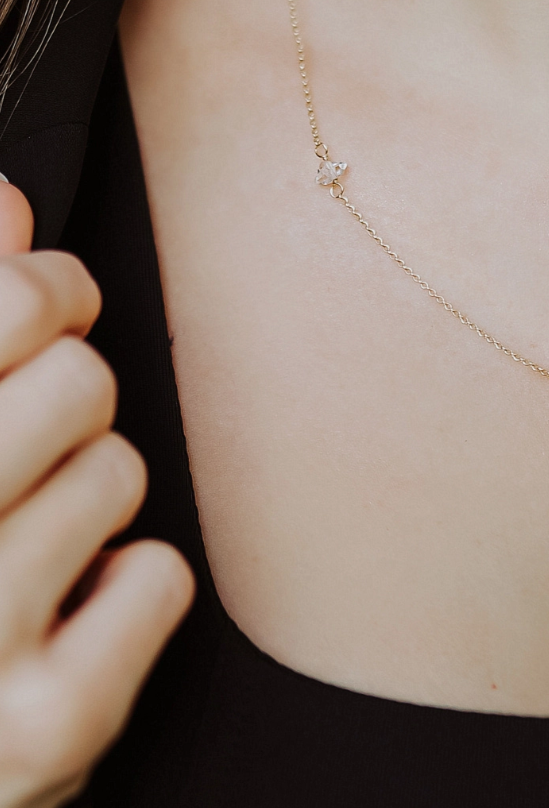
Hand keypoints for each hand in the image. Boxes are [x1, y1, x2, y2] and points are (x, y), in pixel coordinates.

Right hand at [0, 183, 192, 807]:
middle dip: (68, 399)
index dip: (47, 292)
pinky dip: (132, 587)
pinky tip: (70, 615)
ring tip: (32, 543)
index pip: (11, 305)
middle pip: (77, 378)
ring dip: (91, 499)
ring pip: (119, 470)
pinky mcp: (49, 723)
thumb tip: (7, 198)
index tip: (42, 313)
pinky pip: (161, 576)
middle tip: (31, 444)